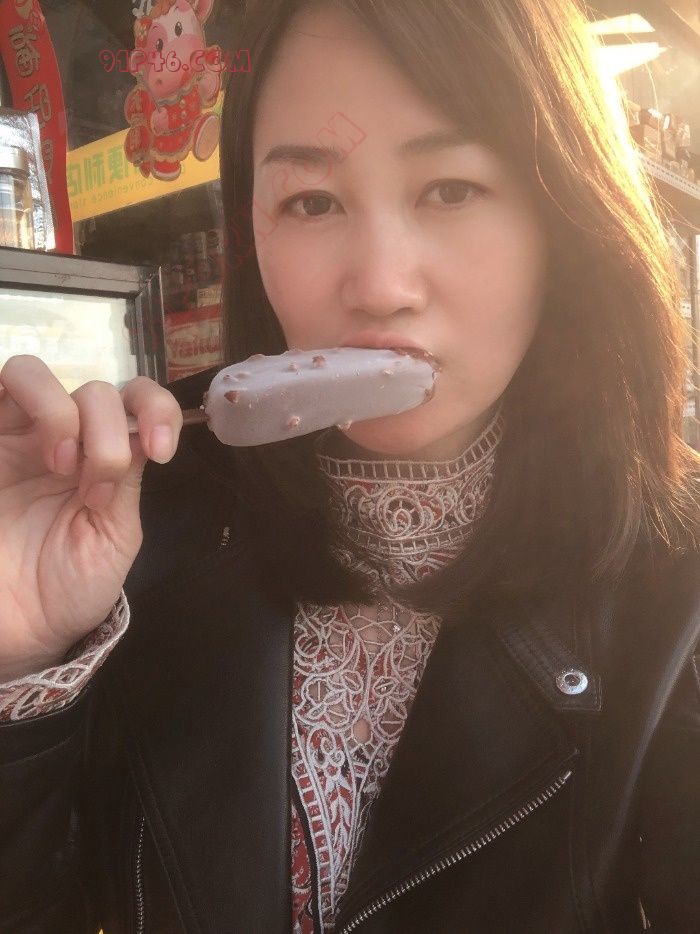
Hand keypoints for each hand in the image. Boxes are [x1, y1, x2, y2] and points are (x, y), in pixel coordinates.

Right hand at [0, 356, 182, 680]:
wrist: (21, 630)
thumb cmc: (69, 587)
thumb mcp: (114, 535)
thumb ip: (126, 480)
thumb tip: (138, 434)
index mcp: (101, 458)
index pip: (135, 401)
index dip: (157, 408)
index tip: (161, 450)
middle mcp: (59, 439)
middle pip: (93, 390)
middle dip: (107, 434)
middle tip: (97, 491)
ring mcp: (11, 438)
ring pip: (31, 373)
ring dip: (62, 412)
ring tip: (62, 467)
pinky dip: (33, 404)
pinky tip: (45, 452)